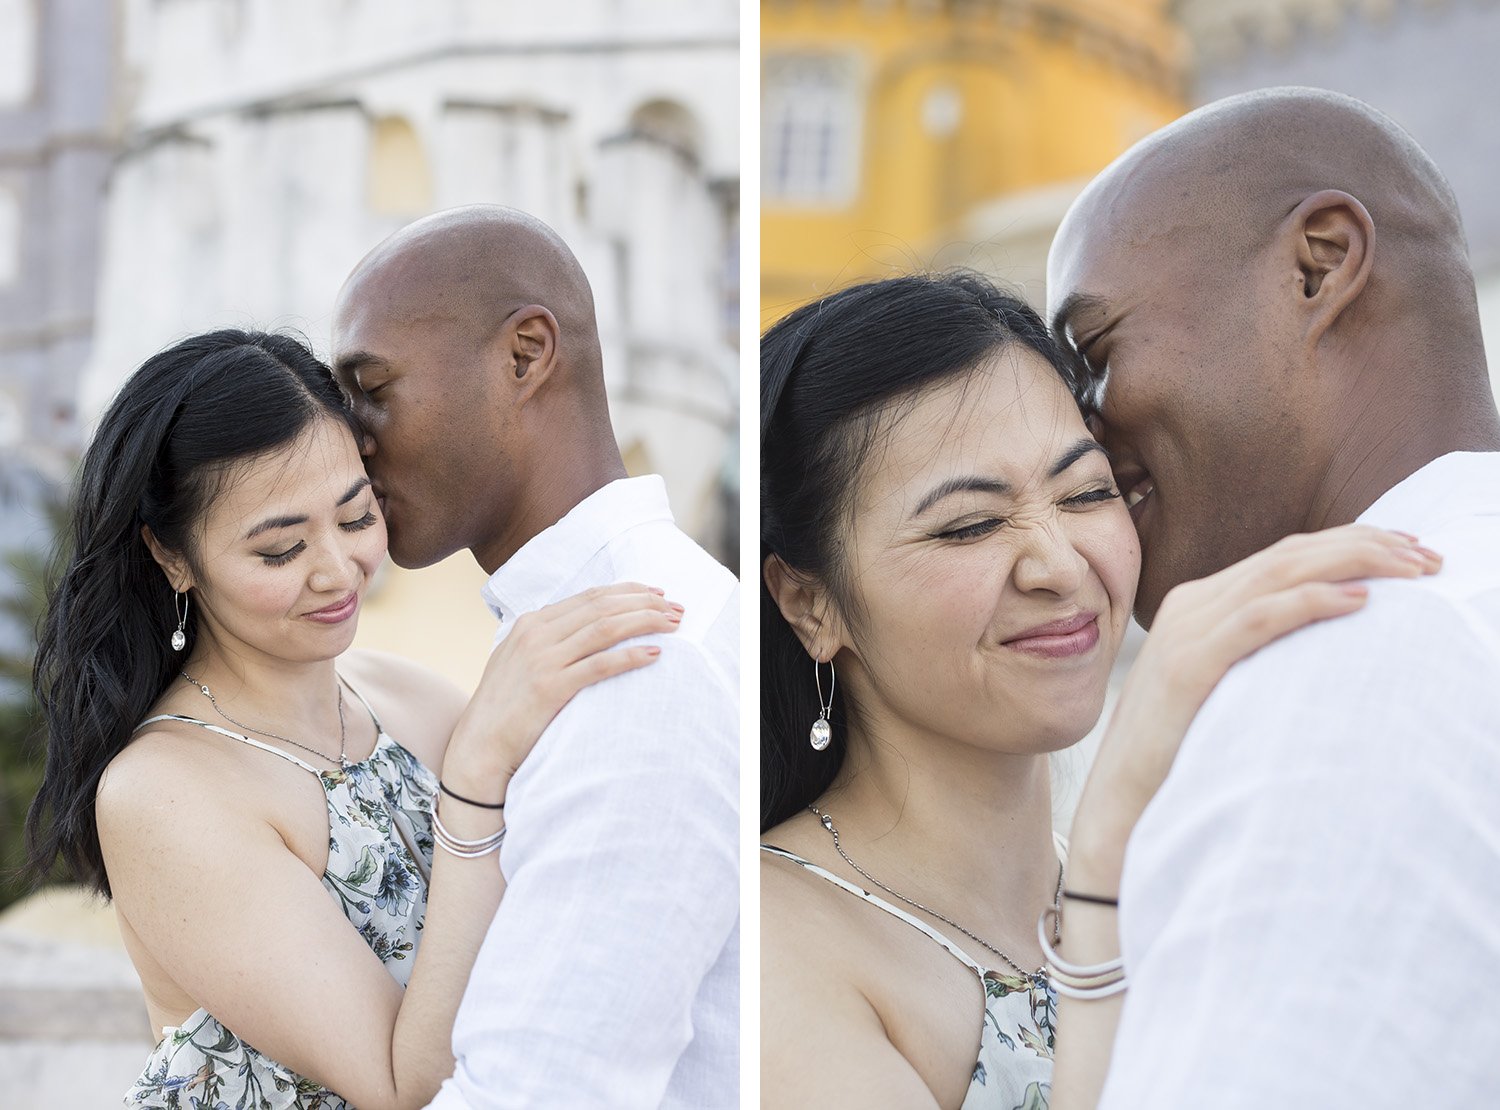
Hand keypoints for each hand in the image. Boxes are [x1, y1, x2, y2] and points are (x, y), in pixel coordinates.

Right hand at [441, 582, 682, 801]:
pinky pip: (599, 665)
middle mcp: (537, 634)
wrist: (479, 747)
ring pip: (605, 628)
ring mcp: (543, 659)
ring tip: (673, 624)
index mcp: (531, 622)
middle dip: (645, 602)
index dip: (628, 592)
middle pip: (603, 606)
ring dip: (645, 621)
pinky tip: (654, 654)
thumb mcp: (518, 660)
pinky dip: (629, 656)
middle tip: (676, 607)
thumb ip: (546, 639)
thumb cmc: (504, 707)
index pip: (590, 596)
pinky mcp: (551, 687)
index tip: (657, 593)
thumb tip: (582, 627)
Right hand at [1069, 525, 1440, 886]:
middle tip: (1429, 555)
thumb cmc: (1179, 750)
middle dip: (1365, 545)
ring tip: (1411, 571)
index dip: (1349, 543)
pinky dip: (1311, 602)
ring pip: (1279, 574)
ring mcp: (1186, 631)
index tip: (1410, 550)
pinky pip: (1258, 618)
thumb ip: (1257, 653)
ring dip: (1352, 564)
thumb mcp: (1223, 686)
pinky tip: (1358, 602)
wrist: (1121, 796)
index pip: (1285, 555)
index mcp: (1199, 603)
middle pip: (1289, 554)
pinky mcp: (1188, 664)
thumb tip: (1325, 644)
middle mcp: (1191, 604)